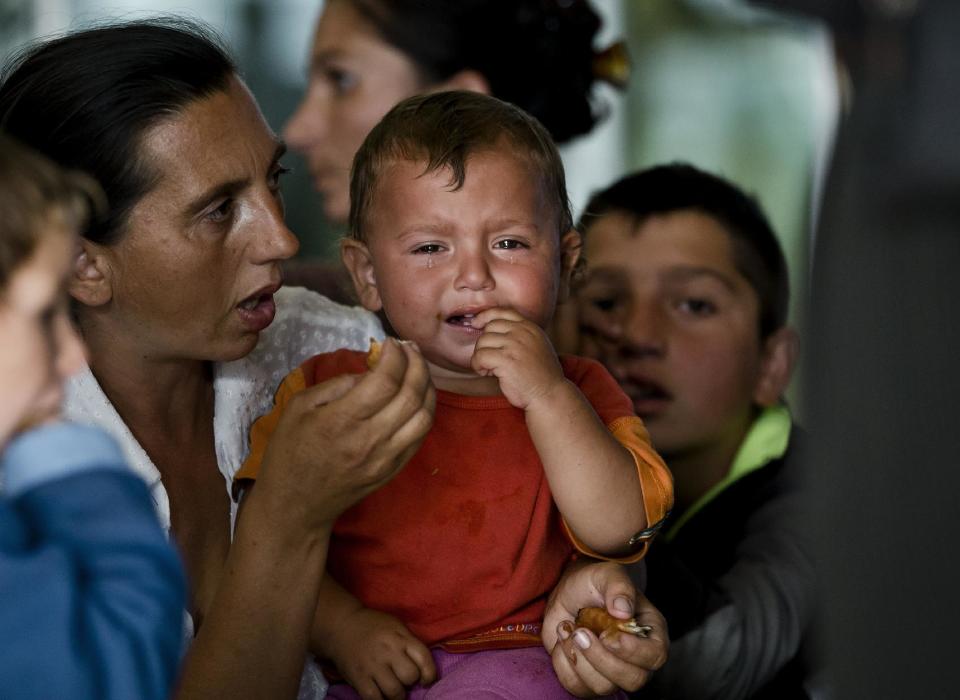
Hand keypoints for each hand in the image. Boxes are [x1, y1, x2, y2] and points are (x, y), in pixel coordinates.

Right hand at [258, 338, 434, 531]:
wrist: (295, 505)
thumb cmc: (290, 451)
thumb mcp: (298, 407)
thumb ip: (337, 385)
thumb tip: (370, 371)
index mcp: (342, 420)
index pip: (385, 379)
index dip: (396, 355)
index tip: (391, 343)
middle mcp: (370, 439)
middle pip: (412, 394)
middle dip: (417, 364)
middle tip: (410, 350)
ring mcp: (385, 458)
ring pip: (424, 416)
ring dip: (428, 387)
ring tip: (419, 370)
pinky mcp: (393, 470)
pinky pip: (421, 437)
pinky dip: (425, 411)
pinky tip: (418, 397)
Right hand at [327, 607, 435, 699]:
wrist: (342, 625)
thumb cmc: (373, 626)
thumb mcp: (396, 626)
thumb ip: (410, 644)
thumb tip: (424, 669)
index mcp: (401, 637)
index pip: (424, 658)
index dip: (429, 674)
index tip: (425, 679)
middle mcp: (389, 651)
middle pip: (410, 677)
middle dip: (410, 682)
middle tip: (403, 681)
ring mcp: (373, 665)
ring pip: (394, 692)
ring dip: (397, 695)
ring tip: (394, 690)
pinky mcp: (359, 677)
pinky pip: (374, 698)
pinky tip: (381, 695)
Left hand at [470, 307, 564, 409]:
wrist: (550, 395)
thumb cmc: (541, 376)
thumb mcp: (536, 346)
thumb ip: (521, 335)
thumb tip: (491, 329)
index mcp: (530, 327)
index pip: (503, 312)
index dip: (485, 316)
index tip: (476, 324)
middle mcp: (523, 332)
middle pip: (489, 327)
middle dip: (484, 344)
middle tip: (489, 360)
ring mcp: (515, 345)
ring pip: (482, 341)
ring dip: (480, 356)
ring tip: (490, 369)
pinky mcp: (506, 360)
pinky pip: (480, 356)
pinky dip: (478, 366)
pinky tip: (488, 374)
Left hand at [543, 560, 667, 696]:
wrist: (569, 592)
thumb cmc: (595, 582)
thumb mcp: (608, 574)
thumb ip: (619, 587)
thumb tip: (623, 611)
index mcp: (650, 632)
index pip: (655, 656)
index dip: (633, 652)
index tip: (608, 635)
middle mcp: (636, 657)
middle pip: (632, 680)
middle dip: (601, 659)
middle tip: (581, 632)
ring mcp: (611, 671)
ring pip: (602, 687)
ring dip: (579, 660)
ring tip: (570, 630)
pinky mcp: (587, 677)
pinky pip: (577, 687)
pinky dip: (563, 665)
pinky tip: (563, 639)